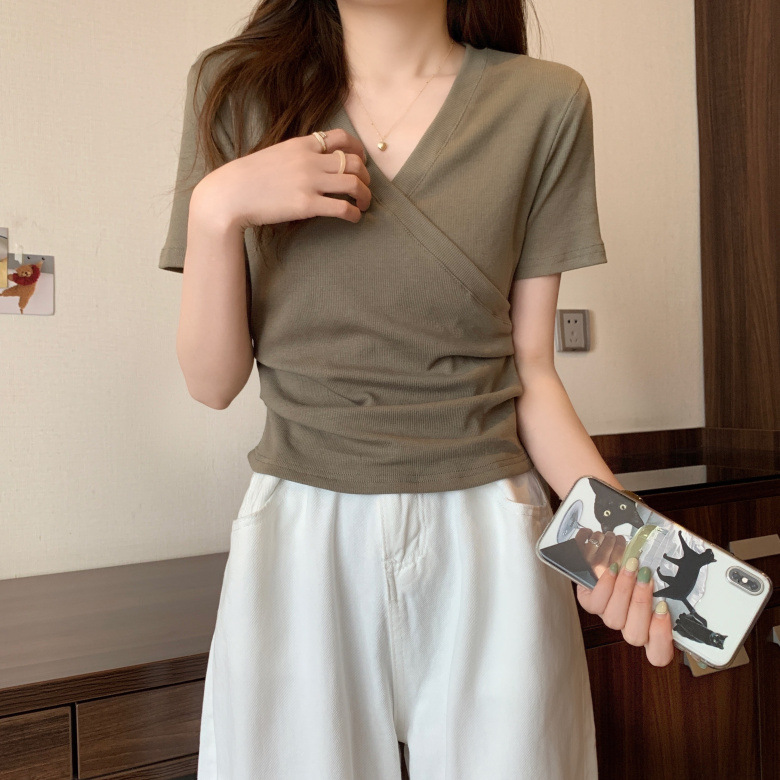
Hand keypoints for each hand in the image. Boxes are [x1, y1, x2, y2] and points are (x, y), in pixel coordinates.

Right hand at [196, 128, 371, 230]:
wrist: (229, 194)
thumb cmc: (249, 178)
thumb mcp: (276, 154)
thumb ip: (298, 155)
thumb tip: (315, 161)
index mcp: (302, 144)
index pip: (341, 138)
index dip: (358, 149)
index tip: (362, 161)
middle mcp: (310, 160)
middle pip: (354, 161)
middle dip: (366, 176)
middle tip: (365, 188)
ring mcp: (309, 182)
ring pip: (354, 183)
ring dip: (365, 195)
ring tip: (365, 204)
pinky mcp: (307, 205)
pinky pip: (342, 207)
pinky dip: (355, 213)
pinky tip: (354, 218)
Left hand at [575, 555, 674, 666]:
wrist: (617, 555)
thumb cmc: (648, 568)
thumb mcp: (665, 577)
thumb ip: (675, 587)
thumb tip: (689, 580)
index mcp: (653, 630)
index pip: (658, 655)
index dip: (661, 638)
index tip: (664, 608)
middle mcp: (630, 627)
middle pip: (635, 636)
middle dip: (641, 604)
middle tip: (646, 577)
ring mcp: (610, 617)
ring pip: (614, 620)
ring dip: (624, 591)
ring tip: (632, 568)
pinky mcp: (591, 603)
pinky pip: (594, 604)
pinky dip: (604, 586)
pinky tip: (613, 568)